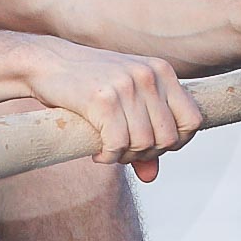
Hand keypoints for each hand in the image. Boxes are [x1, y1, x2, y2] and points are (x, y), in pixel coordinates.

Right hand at [25, 39, 202, 182]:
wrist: (47, 63)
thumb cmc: (88, 85)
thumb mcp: (124, 104)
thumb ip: (144, 136)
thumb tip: (152, 176)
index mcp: (162, 71)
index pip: (193, 120)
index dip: (178, 142)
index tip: (153, 147)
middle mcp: (148, 75)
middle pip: (168, 138)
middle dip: (147, 154)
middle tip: (125, 152)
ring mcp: (126, 85)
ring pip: (144, 144)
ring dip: (125, 157)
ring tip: (109, 151)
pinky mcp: (103, 99)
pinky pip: (117, 145)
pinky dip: (108, 157)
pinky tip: (97, 152)